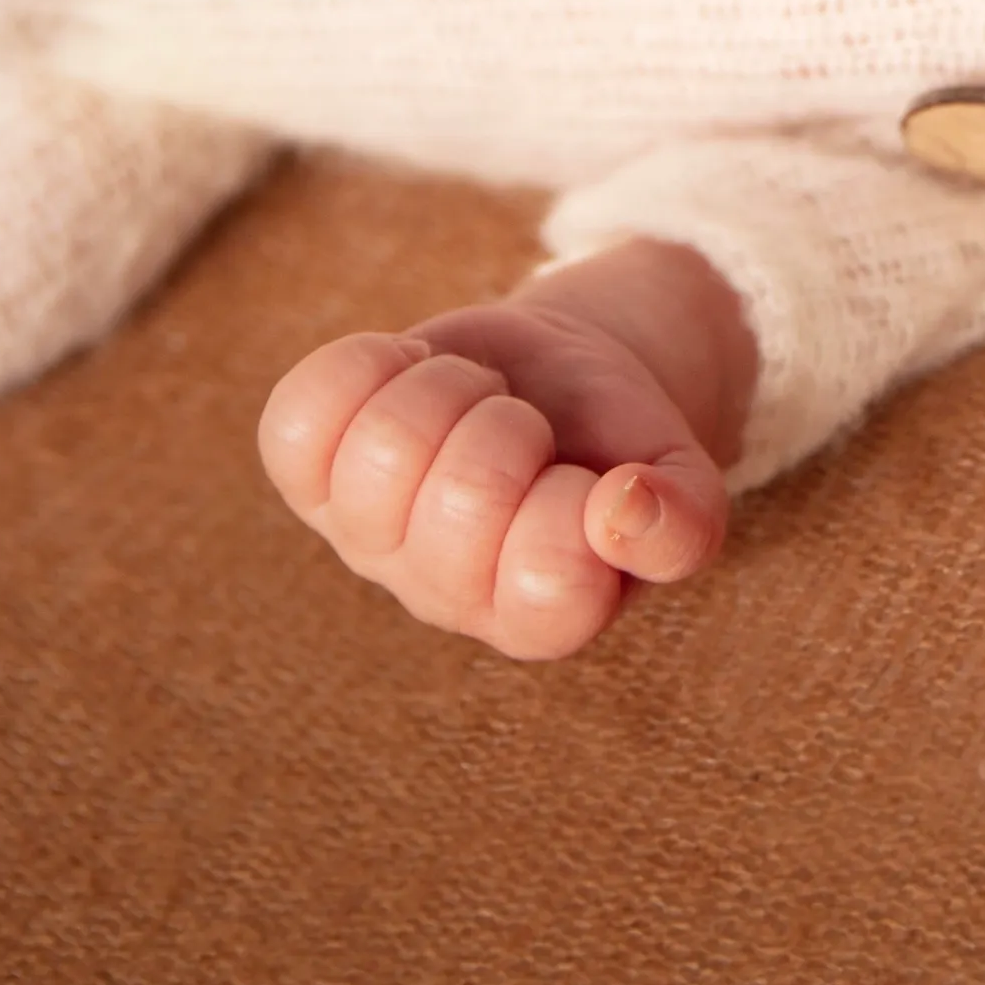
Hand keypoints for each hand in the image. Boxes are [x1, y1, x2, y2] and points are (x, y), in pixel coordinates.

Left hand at [253, 236, 753, 659]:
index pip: (547, 575)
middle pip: (461, 499)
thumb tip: (622, 512)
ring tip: (472, 400)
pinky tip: (406, 379)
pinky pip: (301, 419)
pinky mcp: (313, 476)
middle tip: (526, 428)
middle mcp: (445, 597)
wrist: (555, 378)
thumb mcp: (681, 474)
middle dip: (511, 428)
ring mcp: (368, 539)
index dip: (576, 497)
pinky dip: (367, 367)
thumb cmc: (617, 443)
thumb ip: (683, 520)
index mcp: (543, 617)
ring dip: (445, 390)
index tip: (587, 478)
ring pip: (382, 451)